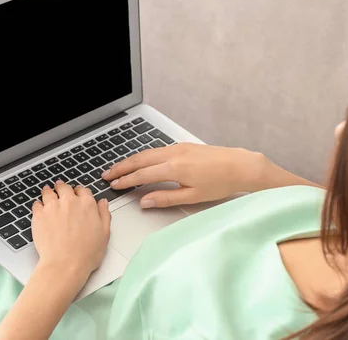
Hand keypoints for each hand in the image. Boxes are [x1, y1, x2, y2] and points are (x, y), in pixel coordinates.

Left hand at [32, 181, 110, 278]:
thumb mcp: (105, 234)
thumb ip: (104, 214)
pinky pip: (36, 204)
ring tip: (47, 191)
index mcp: (86, 204)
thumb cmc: (86, 253)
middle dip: (62, 187)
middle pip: (64, 188)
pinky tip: (39, 207)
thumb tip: (103, 202)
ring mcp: (52, 207)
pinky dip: (38, 204)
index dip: (80, 192)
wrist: (65, 264)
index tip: (77, 194)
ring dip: (48, 191)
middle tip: (60, 188)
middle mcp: (69, 202)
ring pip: (48, 192)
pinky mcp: (39, 215)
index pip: (82, 190)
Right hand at [101, 143, 263, 207]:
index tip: (113, 185)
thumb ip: (165, 198)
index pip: (141, 174)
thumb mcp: (192, 196)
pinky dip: (143, 156)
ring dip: (131, 160)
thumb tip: (145, 202)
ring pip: (147, 152)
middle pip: (139, 159)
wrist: (240, 166)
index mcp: (173, 168)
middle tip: (107, 174)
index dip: (125, 180)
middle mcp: (172, 154)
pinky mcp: (182, 146)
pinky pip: (156, 149)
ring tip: (119, 168)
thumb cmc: (220, 182)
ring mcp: (177, 148)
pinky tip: (140, 161)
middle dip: (121, 167)